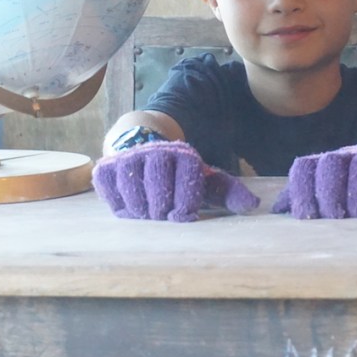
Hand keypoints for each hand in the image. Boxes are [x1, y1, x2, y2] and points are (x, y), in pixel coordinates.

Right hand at [92, 141, 259, 221]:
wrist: (140, 140)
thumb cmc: (176, 170)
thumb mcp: (202, 178)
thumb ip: (225, 192)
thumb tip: (251, 206)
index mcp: (182, 154)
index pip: (186, 178)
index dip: (185, 203)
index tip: (184, 215)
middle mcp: (154, 151)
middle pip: (158, 187)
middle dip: (162, 208)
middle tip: (162, 216)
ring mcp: (126, 158)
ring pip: (132, 191)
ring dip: (140, 210)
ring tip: (146, 214)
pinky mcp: (105, 166)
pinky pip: (108, 190)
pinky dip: (118, 204)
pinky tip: (128, 207)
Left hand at [272, 144, 356, 218]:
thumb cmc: (347, 184)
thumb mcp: (321, 188)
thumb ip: (299, 196)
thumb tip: (275, 211)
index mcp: (321, 162)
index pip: (304, 168)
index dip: (302, 191)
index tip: (306, 217)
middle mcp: (345, 156)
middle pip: (331, 164)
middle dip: (330, 192)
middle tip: (335, 217)